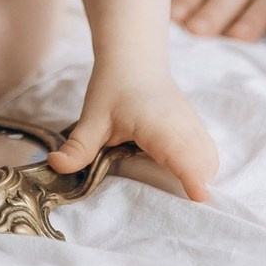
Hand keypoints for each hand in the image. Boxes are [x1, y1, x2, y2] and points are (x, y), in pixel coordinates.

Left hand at [47, 61, 216, 201]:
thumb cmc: (113, 86)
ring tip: (177, 193)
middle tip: (175, 208)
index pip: (180, 152)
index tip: (200, 197)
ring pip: (210, 160)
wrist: (133, 57)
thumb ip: (79, 146)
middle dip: (195, 186)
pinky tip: (182, 175)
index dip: (192, 176)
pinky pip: (209, 154)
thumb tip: (55, 166)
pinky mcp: (196, 126)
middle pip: (202, 164)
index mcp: (156, 125)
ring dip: (200, 178)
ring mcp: (193, 124)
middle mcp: (181, 125)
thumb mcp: (92, 116)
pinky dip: (203, 168)